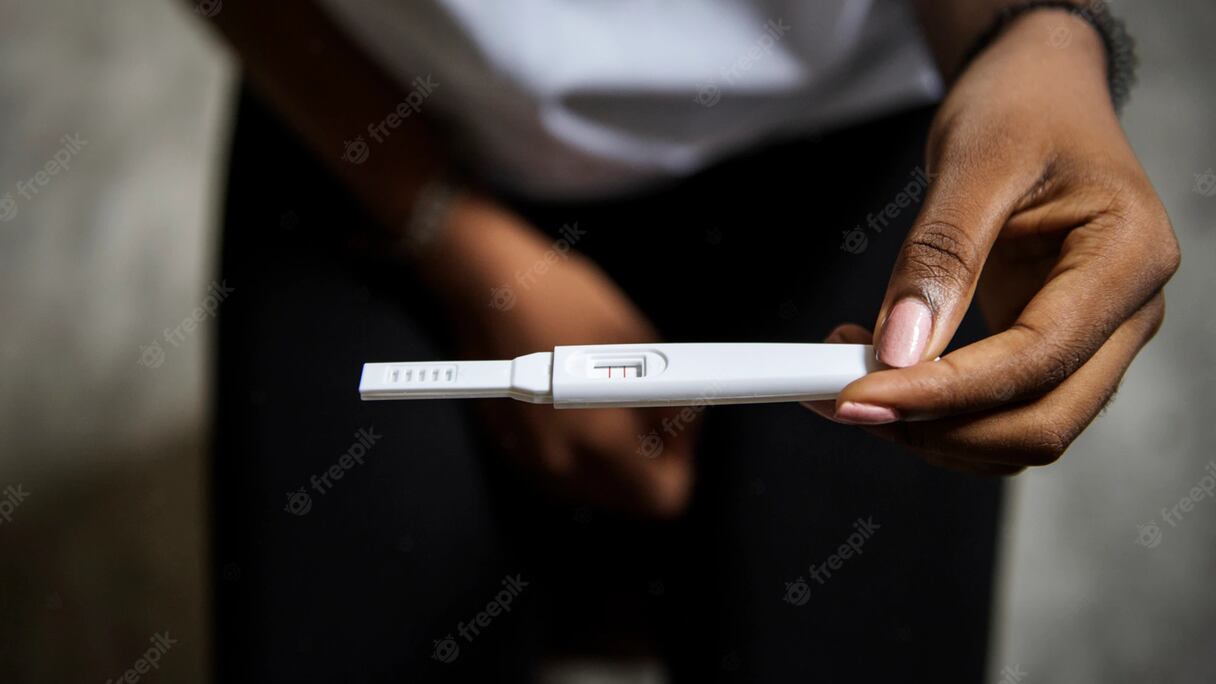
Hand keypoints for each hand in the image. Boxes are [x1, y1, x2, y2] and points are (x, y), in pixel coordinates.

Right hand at [417, 194, 695, 514]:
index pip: (662, 495)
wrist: (485, 286)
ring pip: (597, 488)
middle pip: (629, 498)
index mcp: (599, 438)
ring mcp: (531, 461)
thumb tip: (680, 411)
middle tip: (650, 413)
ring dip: (615, 457)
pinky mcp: (511, 450)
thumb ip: (667, 389)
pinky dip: (582, 449)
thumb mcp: (634, 335)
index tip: (679, 431)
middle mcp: (562, 462)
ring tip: (612, 402)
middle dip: (649, 461)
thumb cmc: (557, 300)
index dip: (681, 463)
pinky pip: (564, 472)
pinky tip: (582, 406)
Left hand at [807, 11, 1179, 473]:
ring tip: (855, 380)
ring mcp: (1096, 337)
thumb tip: (899, 348)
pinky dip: (941, 412)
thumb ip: (940, 257)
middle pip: (1043, 420)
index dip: (946, 393)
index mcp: (1129, 258)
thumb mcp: (975, 160)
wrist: (1040, 90)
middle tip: (846, 400)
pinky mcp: (1054, 346)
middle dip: (939, 428)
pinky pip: (1004, 408)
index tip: (860, 395)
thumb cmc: (1022, 107)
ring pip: (1024, 430)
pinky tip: (886, 372)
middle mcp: (1128, 312)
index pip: (1038, 360)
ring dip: (936, 430)